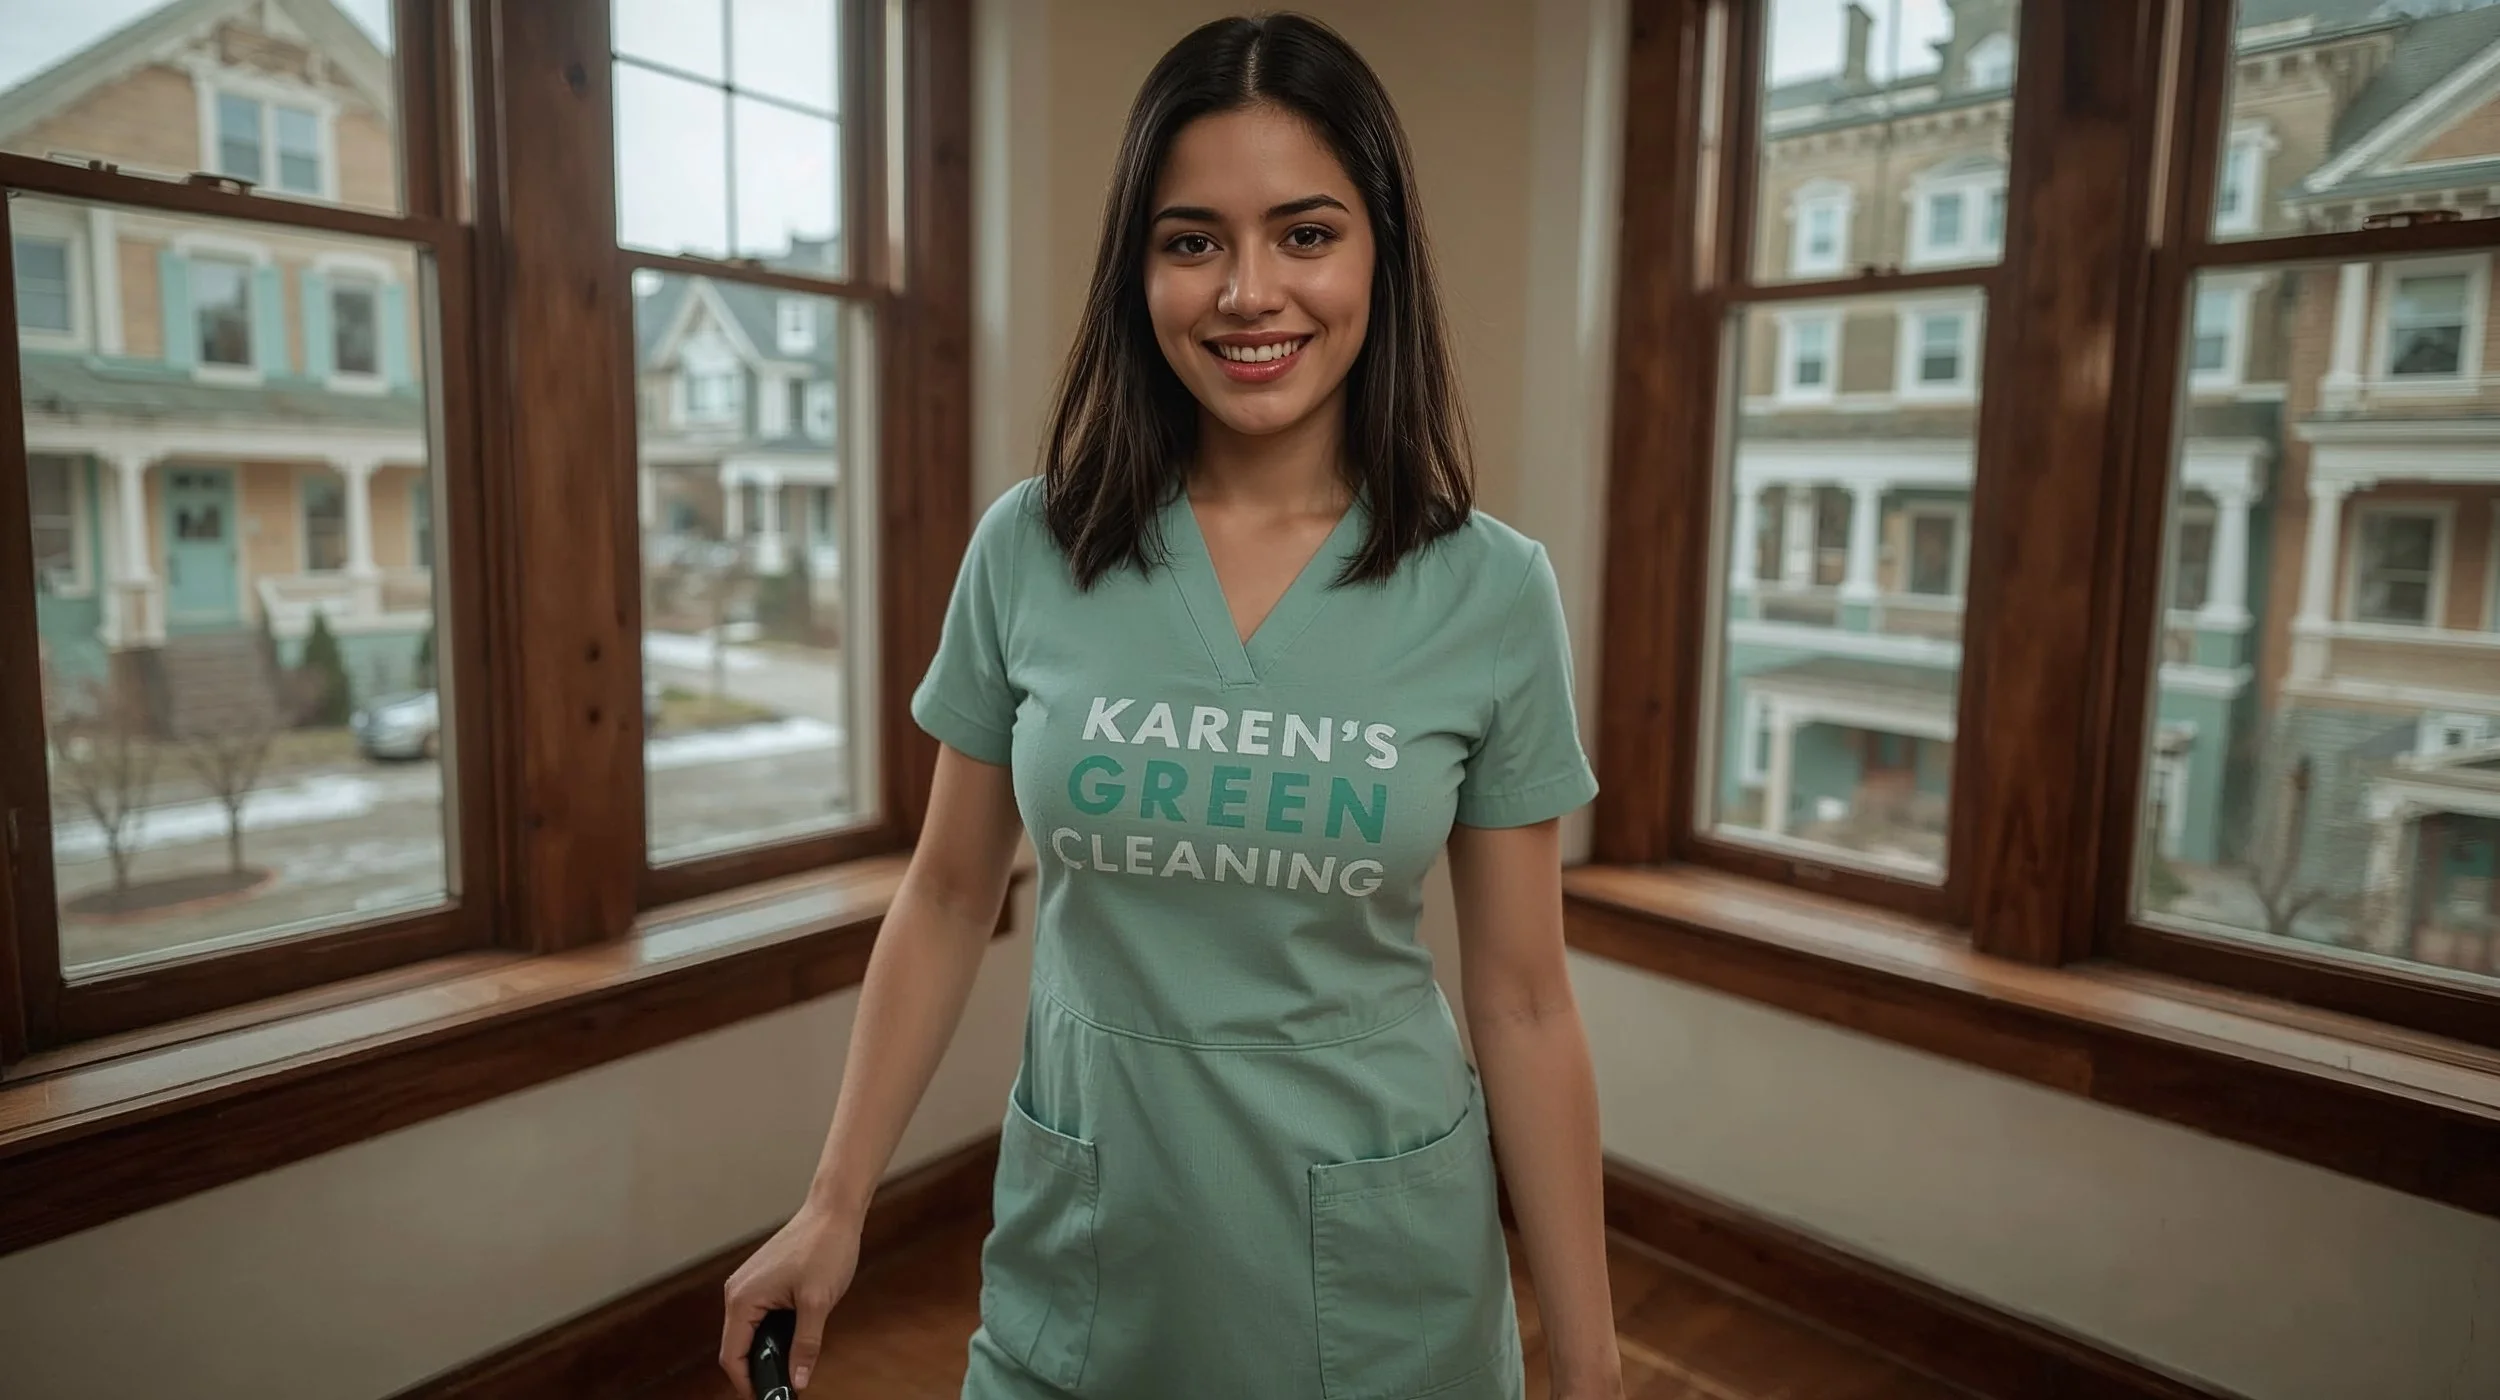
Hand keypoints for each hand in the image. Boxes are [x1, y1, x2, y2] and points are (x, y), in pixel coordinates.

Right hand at [719, 1201, 861, 1395]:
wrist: (833, 1211)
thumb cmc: (825, 1248)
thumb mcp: (818, 1303)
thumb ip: (806, 1345)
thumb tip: (799, 1380)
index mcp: (742, 1299)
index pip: (731, 1356)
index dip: (748, 1383)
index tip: (769, 1397)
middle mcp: (737, 1293)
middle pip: (736, 1347)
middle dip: (758, 1370)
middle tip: (785, 1386)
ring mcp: (747, 1285)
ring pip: (748, 1333)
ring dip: (766, 1352)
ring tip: (791, 1366)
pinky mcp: (760, 1281)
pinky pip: (758, 1318)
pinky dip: (771, 1334)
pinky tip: (792, 1341)